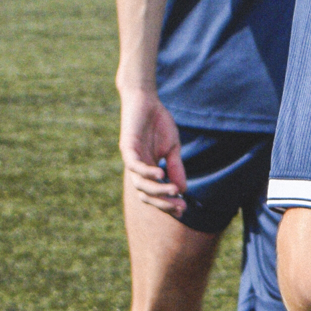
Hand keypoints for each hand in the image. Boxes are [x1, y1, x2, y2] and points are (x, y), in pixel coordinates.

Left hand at [120, 89, 186, 213]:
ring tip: (174, 191)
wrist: (146, 100)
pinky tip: (161, 174)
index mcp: (148, 170)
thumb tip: (182, 191)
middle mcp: (137, 168)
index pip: (155, 194)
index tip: (183, 210)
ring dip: (158, 190)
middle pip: (146, 194)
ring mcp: (131, 158)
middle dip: (163, 203)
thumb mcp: (172, 149)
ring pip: (140, 184)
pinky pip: (134, 165)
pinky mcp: (127, 147)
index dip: (167, 204)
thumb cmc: (158, 123)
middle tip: (180, 206)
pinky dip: (147, 172)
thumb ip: (176, 168)